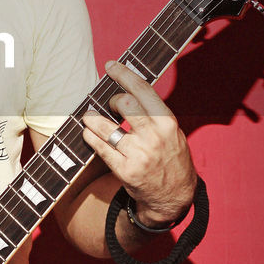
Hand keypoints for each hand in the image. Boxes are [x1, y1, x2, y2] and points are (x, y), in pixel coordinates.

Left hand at [80, 60, 196, 225]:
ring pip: (105, 126)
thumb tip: (127, 88)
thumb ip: (153, 113)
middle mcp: (154, 137)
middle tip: (110, 106)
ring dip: (93, 118)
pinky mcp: (125, 171)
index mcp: (167, 123)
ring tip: (89, 117)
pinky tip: (88, 133)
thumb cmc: (171, 158)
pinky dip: (90, 137)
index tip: (110, 65)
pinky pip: (100, 147)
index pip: (143, 90)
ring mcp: (138, 154)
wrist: (175, 197)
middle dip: (111, 100)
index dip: (124, 74)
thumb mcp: (172, 132)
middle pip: (123, 103)